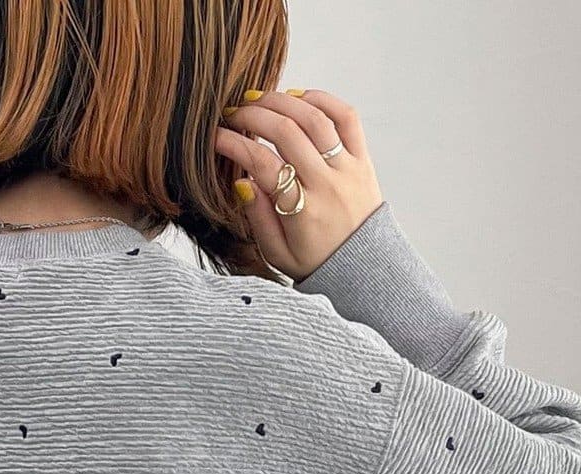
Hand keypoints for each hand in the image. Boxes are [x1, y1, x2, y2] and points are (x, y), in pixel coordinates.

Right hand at [215, 87, 383, 282]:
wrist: (363, 268)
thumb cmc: (317, 261)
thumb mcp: (279, 255)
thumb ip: (259, 219)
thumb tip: (242, 182)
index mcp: (303, 212)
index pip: (263, 166)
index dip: (235, 145)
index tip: (217, 137)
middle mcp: (327, 185)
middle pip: (287, 132)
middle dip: (254, 115)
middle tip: (234, 114)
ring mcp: (347, 168)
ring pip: (314, 118)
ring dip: (283, 101)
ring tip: (261, 100)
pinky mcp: (362, 158)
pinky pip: (346, 117)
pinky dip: (321, 99)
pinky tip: (298, 98)